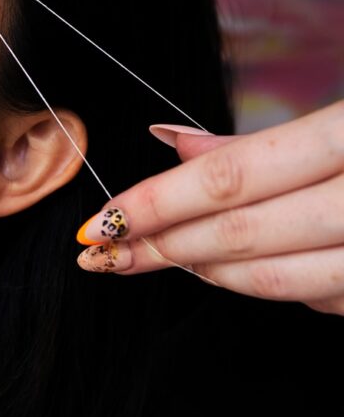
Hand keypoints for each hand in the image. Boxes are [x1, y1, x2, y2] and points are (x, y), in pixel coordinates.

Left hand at [74, 101, 343, 315]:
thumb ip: (254, 142)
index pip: (225, 178)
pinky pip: (316, 299)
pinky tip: (241, 267)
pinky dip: (269, 284)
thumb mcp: (335, 118)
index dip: (152, 204)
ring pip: (271, 278)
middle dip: (162, 245)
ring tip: (165, 255)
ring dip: (205, 269)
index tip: (97, 223)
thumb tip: (167, 139)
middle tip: (110, 252)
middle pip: (237, 232)